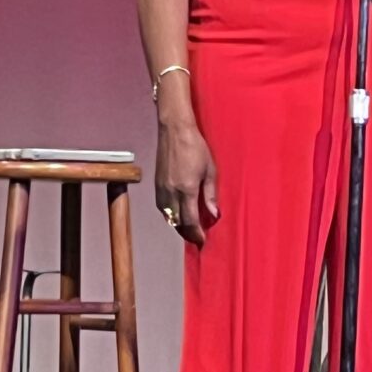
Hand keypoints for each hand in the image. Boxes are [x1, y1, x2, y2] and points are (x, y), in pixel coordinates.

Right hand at [155, 119, 219, 244]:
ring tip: (188, 228)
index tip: (202, 241)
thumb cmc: (196, 147)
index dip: (196, 233)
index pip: (190, 220)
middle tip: (197, 237)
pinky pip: (162, 207)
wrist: (175, 131)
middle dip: (187, 233)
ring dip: (178, 225)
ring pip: (168, 216)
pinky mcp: (156, 184)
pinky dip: (170, 215)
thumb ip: (211, 194)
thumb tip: (214, 214)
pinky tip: (177, 214)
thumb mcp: (210, 171)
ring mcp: (161, 188)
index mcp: (186, 189)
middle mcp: (171, 191)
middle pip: (177, 222)